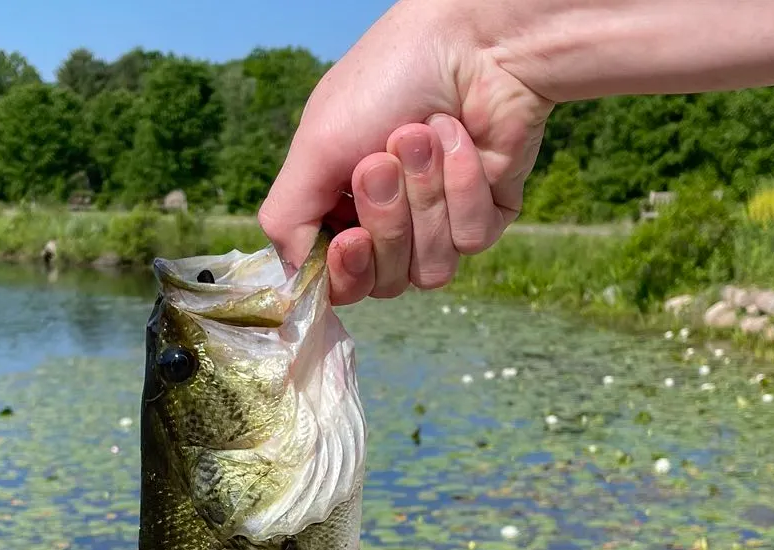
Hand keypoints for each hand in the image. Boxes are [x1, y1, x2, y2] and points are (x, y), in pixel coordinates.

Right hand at [259, 0, 553, 303]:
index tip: (350, 239)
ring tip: (423, 135)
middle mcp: (389, 225)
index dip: (344, 271)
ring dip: (424, 198)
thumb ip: (288, 219)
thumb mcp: (315, 145)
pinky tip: (461, 139)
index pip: (338, 283)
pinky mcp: (485, 217)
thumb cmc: (388, 78)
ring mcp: (439, 225)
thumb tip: (294, 281)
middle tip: (382, 161)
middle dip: (386, 221)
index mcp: (342, 210)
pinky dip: (462, 186)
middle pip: (383, 281)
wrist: (472, 42)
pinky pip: (470, 239)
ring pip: (428, 269)